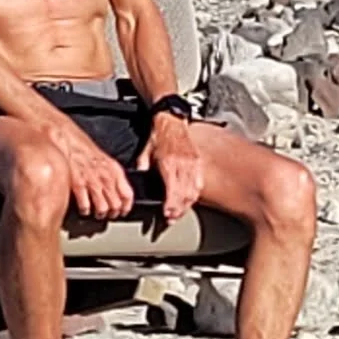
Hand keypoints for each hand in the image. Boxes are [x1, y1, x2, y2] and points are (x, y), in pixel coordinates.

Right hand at [38, 118, 131, 226]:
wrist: (66, 140)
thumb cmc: (84, 149)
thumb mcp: (104, 160)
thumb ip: (112, 176)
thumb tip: (118, 191)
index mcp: (114, 170)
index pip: (128, 195)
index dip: (126, 207)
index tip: (123, 212)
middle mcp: (106, 177)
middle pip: (116, 204)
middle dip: (113, 213)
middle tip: (108, 215)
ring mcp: (92, 181)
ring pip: (102, 208)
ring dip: (100, 214)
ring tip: (96, 214)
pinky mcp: (78, 184)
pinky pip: (85, 205)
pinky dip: (85, 210)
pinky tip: (84, 209)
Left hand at [138, 112, 203, 226]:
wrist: (171, 120)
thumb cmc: (158, 136)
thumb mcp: (144, 152)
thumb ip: (142, 168)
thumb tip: (140, 179)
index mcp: (169, 163)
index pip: (172, 191)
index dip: (171, 206)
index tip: (167, 215)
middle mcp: (183, 165)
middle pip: (184, 194)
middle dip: (179, 209)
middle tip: (172, 218)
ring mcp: (192, 163)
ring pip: (193, 190)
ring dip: (187, 204)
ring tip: (180, 212)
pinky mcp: (197, 161)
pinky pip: (199, 181)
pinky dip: (195, 193)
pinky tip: (191, 199)